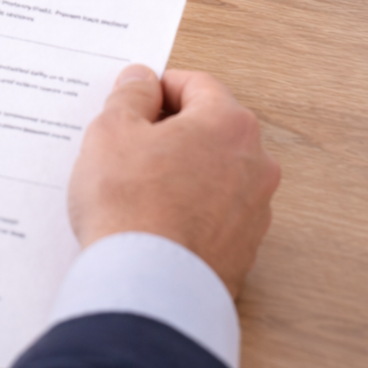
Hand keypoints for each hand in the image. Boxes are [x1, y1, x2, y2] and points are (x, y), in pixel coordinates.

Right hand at [68, 64, 280, 298]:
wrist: (147, 287)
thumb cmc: (130, 204)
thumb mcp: (112, 130)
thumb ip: (131, 94)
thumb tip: (142, 80)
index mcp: (229, 124)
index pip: (196, 84)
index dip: (159, 88)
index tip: (134, 100)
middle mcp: (255, 164)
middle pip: (211, 128)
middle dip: (172, 130)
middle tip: (130, 143)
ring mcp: (255, 212)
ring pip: (215, 173)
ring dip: (183, 171)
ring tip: (139, 187)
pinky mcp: (244, 252)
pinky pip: (215, 214)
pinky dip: (190, 210)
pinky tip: (156, 221)